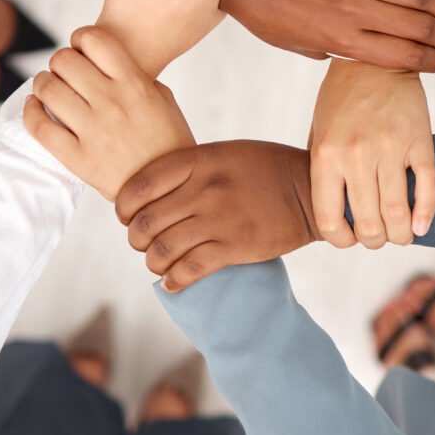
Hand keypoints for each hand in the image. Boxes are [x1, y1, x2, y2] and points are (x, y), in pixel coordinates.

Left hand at [24, 26, 193, 199]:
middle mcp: (113, 102)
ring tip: (48, 89)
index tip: (80, 49)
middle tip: (64, 73)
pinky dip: (30, 111)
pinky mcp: (79, 158)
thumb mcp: (165, 102)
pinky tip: (35, 108)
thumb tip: (109, 64)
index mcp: (136, 85)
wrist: (171, 192)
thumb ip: (138, 78)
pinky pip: (39, 126)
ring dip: (43, 83)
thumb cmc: (170, 145)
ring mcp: (94, 131)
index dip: (80, 38)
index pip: (94, 39)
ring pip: (48, 87)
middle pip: (64, 59)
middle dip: (60, 61)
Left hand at [116, 141, 317, 290]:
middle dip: (135, 239)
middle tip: (143, 243)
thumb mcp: (225, 152)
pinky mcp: (235, 247)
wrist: (310, 191)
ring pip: (161, 251)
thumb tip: (149, 192)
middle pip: (145, 223)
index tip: (126, 216)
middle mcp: (205, 189)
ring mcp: (220, 219)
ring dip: (153, 262)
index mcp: (199, 161)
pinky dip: (174, 281)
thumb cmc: (266, 169)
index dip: (123, 207)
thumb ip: (189, 167)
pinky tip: (173, 281)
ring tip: (159, 263)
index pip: (140, 186)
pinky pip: (189, 270)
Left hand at [310, 60, 434, 248]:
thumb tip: (335, 217)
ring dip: (400, 235)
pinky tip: (420, 226)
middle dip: (375, 241)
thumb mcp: (318, 134)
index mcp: (326, 156)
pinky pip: (427, 189)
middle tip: (379, 237)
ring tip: (400, 234)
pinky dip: (425, 215)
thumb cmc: (340, 100)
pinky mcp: (419, 140)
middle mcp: (356, 155)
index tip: (350, 238)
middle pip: (368, 225)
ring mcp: (389, 148)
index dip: (342, 240)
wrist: (373, 60)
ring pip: (397, 214)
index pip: (330, 221)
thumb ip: (323, 173)